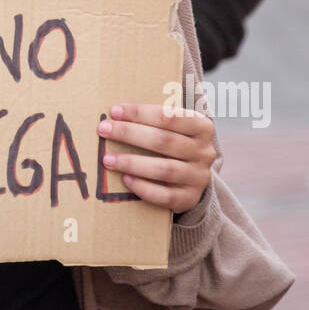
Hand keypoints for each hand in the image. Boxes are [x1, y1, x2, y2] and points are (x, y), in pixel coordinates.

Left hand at [98, 102, 216, 213]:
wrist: (193, 176)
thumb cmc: (175, 143)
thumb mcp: (175, 127)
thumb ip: (154, 118)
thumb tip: (116, 113)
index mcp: (202, 127)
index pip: (170, 116)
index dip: (141, 113)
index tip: (115, 111)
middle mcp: (204, 151)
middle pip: (164, 141)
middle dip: (130, 134)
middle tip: (104, 130)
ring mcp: (199, 177)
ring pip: (164, 169)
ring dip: (132, 163)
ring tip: (108, 159)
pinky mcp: (190, 198)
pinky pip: (166, 196)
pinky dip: (144, 188)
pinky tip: (126, 180)